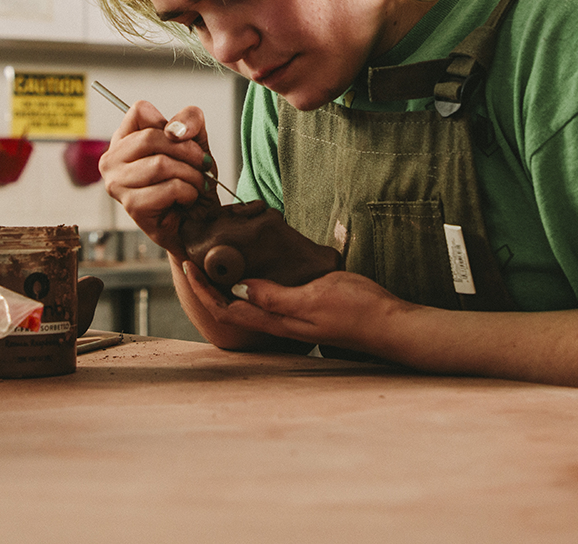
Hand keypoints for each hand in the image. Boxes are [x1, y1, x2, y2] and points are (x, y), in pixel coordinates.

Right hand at [98, 100, 219, 258]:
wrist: (199, 222)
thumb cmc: (191, 180)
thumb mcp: (196, 141)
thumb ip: (190, 120)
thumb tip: (175, 130)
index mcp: (123, 139)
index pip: (139, 110)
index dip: (171, 124)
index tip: (185, 141)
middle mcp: (112, 160)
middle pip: (152, 137)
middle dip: (188, 152)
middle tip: (201, 166)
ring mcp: (117, 185)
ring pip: (162, 165)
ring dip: (191, 176)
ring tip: (195, 185)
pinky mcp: (132, 206)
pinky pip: (169, 189)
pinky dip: (189, 193)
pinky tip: (186, 199)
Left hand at [180, 264, 409, 354]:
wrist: (389, 322)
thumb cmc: (356, 310)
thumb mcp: (315, 298)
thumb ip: (278, 296)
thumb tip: (241, 288)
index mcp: (278, 320)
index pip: (227, 309)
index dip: (203, 291)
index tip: (188, 266)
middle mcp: (280, 320)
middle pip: (231, 305)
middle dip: (208, 285)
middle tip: (194, 256)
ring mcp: (292, 313)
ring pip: (248, 299)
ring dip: (227, 281)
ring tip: (216, 257)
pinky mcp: (305, 303)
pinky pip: (269, 293)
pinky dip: (253, 277)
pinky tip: (257, 262)